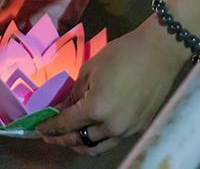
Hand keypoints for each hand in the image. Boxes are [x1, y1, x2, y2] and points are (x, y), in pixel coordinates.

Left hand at [35, 18, 190, 154]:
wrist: (160, 52)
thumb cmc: (123, 54)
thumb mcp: (91, 68)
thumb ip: (75, 91)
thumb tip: (66, 107)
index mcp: (96, 108)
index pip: (66, 125)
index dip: (50, 128)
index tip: (39, 130)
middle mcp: (111, 126)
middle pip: (79, 140)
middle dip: (62, 139)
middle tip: (50, 137)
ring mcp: (127, 130)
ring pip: (97, 147)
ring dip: (80, 145)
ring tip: (70, 140)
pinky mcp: (139, 128)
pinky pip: (113, 140)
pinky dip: (99, 139)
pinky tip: (93, 132)